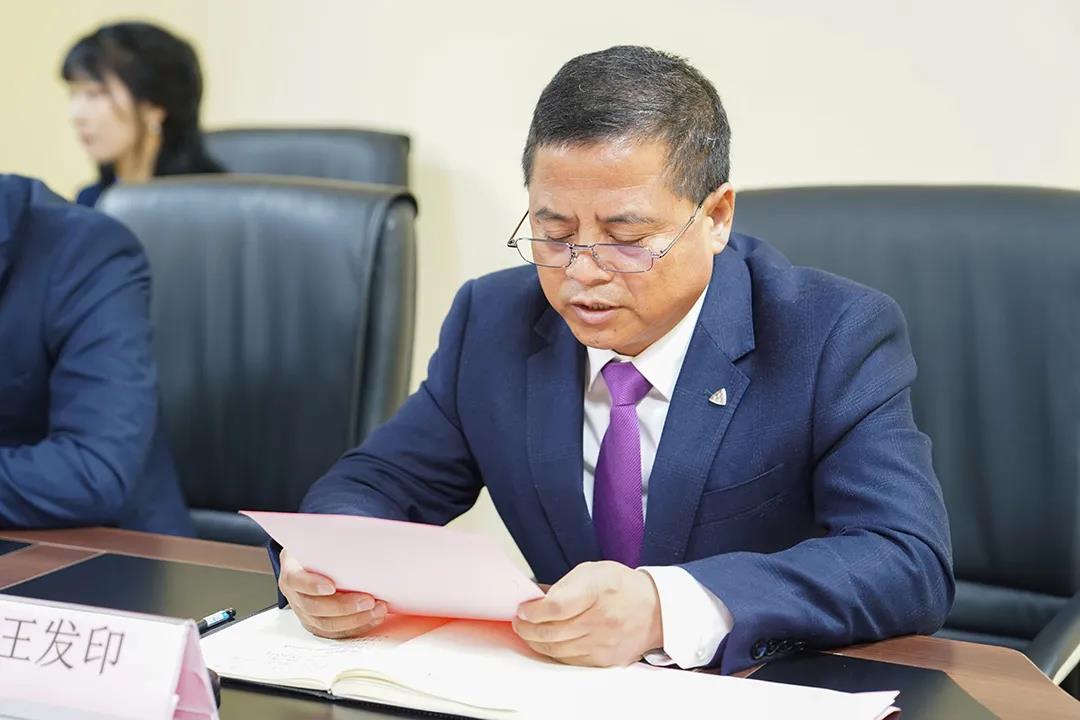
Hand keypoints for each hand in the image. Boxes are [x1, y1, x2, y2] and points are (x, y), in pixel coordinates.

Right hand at [277, 547, 387, 638]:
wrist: (308, 562)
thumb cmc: (316, 550)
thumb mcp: (318, 540)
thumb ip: (331, 542)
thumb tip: (360, 538)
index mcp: (291, 572)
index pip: (297, 580)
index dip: (312, 585)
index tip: (331, 586)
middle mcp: (295, 595)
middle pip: (314, 607)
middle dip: (343, 607)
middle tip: (368, 600)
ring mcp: (304, 613)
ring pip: (326, 624)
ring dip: (355, 620)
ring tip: (377, 610)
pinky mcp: (317, 623)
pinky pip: (335, 632)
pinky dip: (356, 627)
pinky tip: (373, 618)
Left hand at [512, 561, 662, 666]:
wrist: (655, 611)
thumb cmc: (620, 587)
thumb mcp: (592, 571)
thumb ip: (562, 585)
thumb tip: (533, 598)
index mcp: (599, 589)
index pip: (556, 606)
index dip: (533, 611)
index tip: (523, 609)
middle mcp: (602, 618)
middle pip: (552, 632)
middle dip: (527, 628)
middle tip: (519, 622)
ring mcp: (604, 642)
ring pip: (557, 649)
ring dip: (536, 642)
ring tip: (528, 632)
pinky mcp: (604, 660)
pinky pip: (569, 660)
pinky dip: (554, 652)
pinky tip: (548, 643)